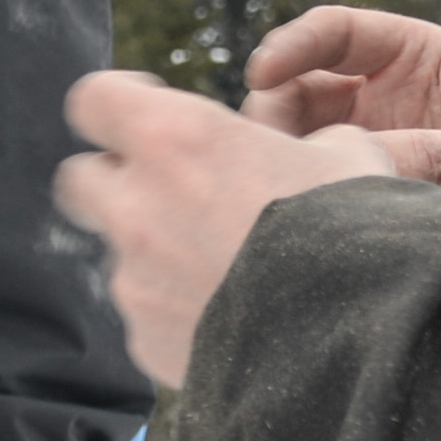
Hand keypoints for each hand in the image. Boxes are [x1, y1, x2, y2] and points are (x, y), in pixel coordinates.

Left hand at [54, 70, 392, 388]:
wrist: (361, 341)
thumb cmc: (356, 233)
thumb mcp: (345, 155)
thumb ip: (299, 140)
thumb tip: (307, 150)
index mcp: (174, 138)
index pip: (94, 100)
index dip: (118, 102)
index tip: (148, 113)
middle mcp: (135, 205)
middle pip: (79, 180)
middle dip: (114, 182)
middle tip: (170, 192)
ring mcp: (133, 278)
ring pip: (120, 254)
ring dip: (156, 253)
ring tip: (227, 269)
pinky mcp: (143, 339)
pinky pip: (146, 314)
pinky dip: (176, 311)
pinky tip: (233, 317)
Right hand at [242, 6, 440, 272]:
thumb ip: (434, 154)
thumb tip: (355, 164)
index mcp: (416, 56)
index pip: (337, 33)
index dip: (293, 45)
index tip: (261, 73)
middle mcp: (378, 92)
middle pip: (296, 87)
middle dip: (271, 114)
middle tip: (264, 155)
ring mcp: (362, 141)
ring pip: (291, 138)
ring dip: (278, 159)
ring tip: (279, 192)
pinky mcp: (356, 187)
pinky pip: (308, 183)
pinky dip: (292, 195)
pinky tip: (290, 217)